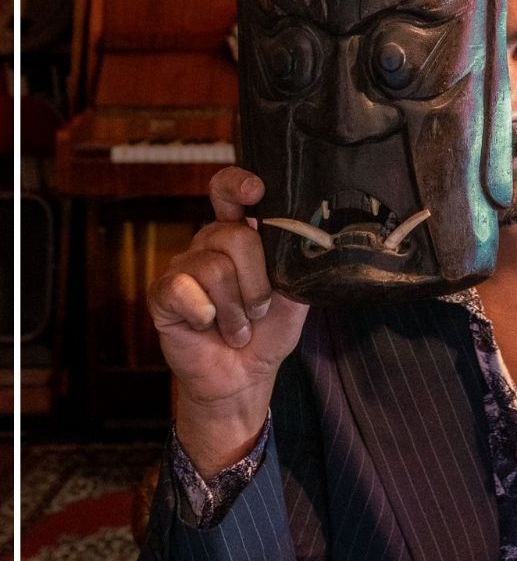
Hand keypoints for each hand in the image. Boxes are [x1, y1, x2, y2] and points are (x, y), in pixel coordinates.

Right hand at [147, 167, 308, 476]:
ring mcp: (183, 267)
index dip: (238, 184)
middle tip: (259, 309)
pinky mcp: (162, 294)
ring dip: (236, 309)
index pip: (229, 193)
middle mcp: (209, 244)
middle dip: (256, 280)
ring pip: (213, 266)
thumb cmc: (268, 332)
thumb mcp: (295, 298)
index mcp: (241, 235)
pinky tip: (208, 326)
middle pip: (233, 235)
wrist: (243, 376)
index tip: (256, 191)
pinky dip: (206, 315)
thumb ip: (297, 266)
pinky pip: (184, 290)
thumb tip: (311, 240)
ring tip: (238, 328)